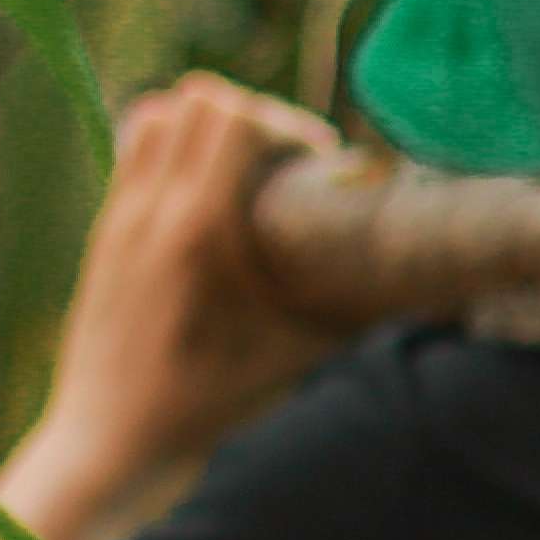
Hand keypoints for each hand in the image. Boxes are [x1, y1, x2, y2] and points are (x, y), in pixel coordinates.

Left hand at [29, 77, 339, 504]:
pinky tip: (205, 198)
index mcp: (199, 230)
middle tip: (286, 159)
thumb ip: (354, 307)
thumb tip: (437, 289)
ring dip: (203, 124)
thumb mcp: (293, 353)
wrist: (110, 440)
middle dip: (251, 113)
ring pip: (153, 113)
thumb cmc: (211, 405)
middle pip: (196, 99)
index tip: (317, 164)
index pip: (233, 115)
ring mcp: (118, 218)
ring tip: (241, 165)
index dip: (285, 124)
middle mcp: (151, 210)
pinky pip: (132, 154)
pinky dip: (171, 150)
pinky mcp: (102, 234)